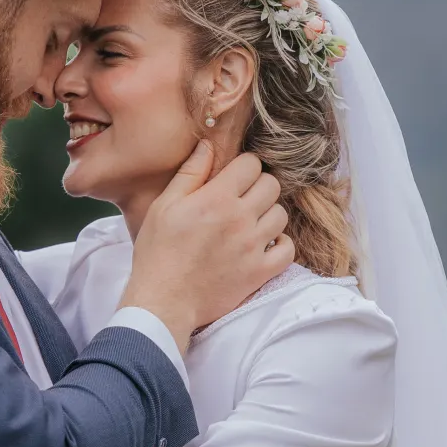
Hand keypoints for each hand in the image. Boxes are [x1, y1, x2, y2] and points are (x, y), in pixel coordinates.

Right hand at [121, 142, 293, 351]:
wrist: (163, 301)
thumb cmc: (158, 253)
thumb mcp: (164, 206)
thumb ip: (190, 173)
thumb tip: (208, 145)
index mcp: (216, 198)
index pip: (251, 164)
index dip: (243, 167)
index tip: (233, 178)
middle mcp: (240, 219)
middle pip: (272, 185)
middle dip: (258, 187)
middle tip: (243, 199)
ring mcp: (253, 246)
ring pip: (281, 214)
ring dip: (268, 215)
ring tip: (250, 223)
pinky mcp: (260, 272)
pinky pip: (288, 249)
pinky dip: (280, 245)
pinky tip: (264, 245)